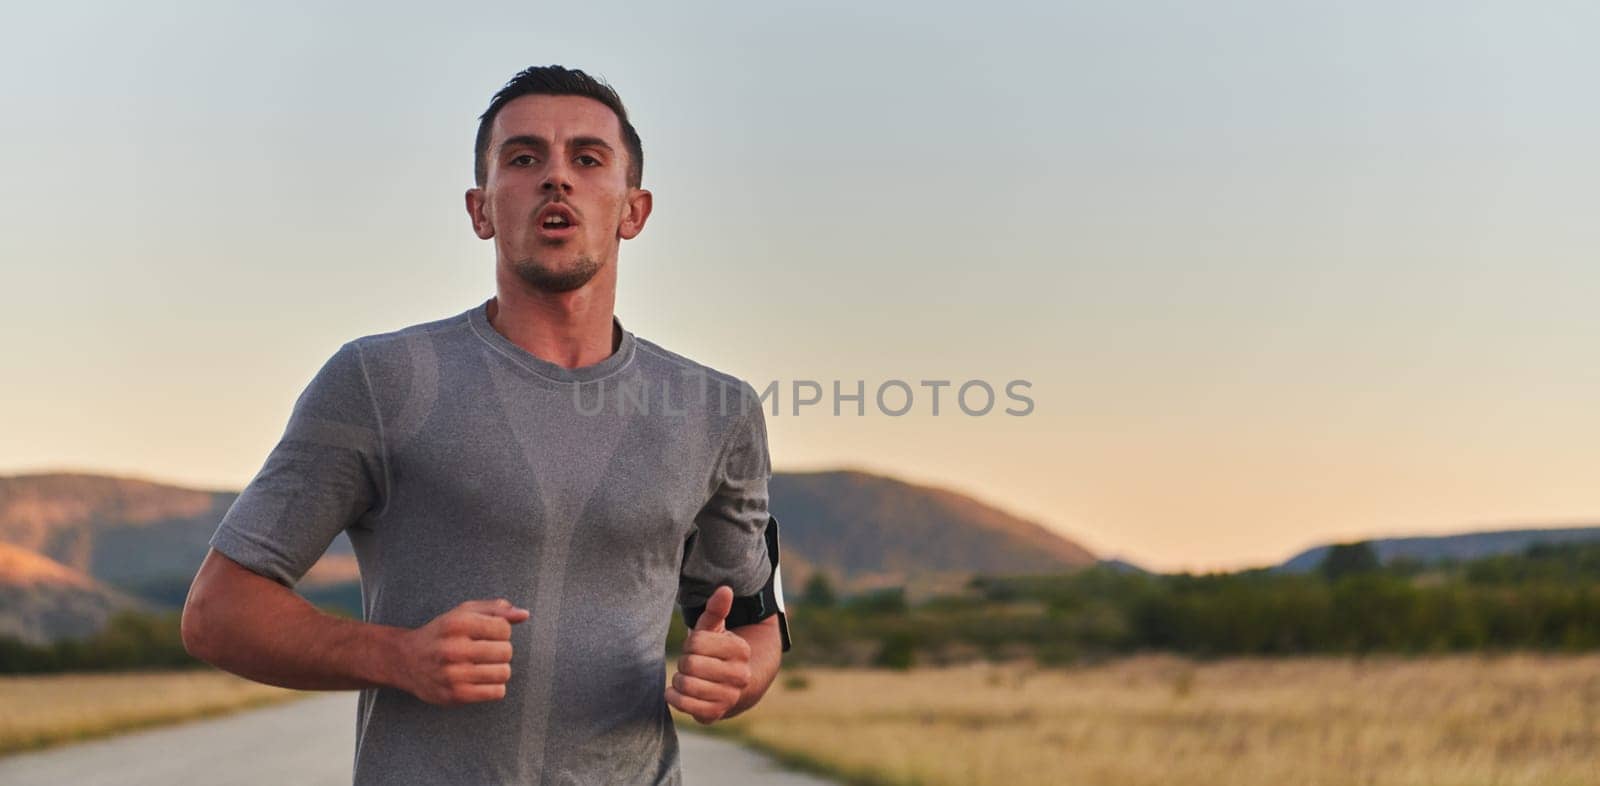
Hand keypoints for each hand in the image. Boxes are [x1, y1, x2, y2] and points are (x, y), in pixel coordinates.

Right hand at [394, 598, 527, 705]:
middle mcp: (453, 649)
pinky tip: (481, 680)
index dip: (501, 631)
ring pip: (504, 673)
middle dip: (501, 650)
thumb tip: (524, 615)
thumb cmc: (442, 633)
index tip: (488, 634)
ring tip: (485, 666)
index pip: (503, 628)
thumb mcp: (464, 612)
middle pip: (506, 651)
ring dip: (499, 669)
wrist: (406, 660)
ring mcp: (453, 674)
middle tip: (486, 652)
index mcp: (457, 624)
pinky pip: (496, 692)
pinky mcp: (455, 695)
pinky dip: (495, 686)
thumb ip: (496, 609)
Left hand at [666, 585, 751, 723]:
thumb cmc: (716, 652)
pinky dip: (673, 696)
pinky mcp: (715, 714)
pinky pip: (683, 705)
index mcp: (741, 650)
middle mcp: (739, 675)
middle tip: (689, 664)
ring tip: (685, 677)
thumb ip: (717, 609)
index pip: (696, 642)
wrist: (730, 687)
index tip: (695, 647)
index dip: (690, 644)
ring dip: (678, 679)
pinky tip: (676, 691)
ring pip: (686, 684)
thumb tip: (724, 589)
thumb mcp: (716, 629)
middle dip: (684, 662)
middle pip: (690, 664)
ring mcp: (729, 697)